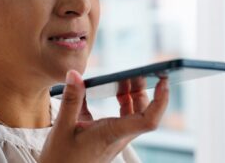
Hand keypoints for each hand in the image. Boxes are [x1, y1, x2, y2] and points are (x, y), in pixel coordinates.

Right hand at [39, 70, 168, 162]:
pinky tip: (108, 91)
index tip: (164, 81)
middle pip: (144, 113)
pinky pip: (122, 118)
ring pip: (134, 115)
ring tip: (123, 78)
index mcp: (111, 134)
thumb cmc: (60, 159)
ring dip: (132, 95)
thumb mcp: (62, 128)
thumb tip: (75, 74)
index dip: (160, 101)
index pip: (147, 120)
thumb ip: (71, 99)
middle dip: (144, 90)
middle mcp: (118, 137)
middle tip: (139, 72)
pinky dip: (121, 102)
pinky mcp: (108, 139)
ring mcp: (114, 138)